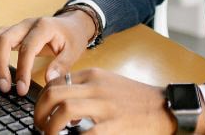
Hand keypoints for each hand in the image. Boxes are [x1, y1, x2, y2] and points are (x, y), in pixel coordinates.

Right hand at [0, 12, 96, 96]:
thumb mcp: (73, 50)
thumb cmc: (71, 37)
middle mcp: (25, 24)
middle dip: (0, 66)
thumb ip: (62, 65)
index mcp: (42, 27)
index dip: (22, 70)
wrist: (71, 24)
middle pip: (3, 40)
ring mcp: (15, 27)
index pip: (26, 48)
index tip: (21, 89)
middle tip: (4, 87)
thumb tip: (49, 80)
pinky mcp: (9, 33)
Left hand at [33, 68, 176, 134]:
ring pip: (65, 109)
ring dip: (51, 125)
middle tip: (39, 124)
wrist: (165, 107)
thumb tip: (62, 100)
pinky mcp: (114, 125)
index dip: (42, 98)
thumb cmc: (136, 98)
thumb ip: (87, 87)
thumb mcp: (108, 83)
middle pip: (54, 93)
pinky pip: (85, 133)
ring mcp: (105, 106)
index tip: (41, 111)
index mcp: (93, 76)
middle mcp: (96, 87)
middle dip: (39, 110)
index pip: (56, 81)